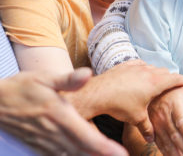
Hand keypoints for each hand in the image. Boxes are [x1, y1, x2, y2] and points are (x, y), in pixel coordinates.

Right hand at [0, 68, 125, 154]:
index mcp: (59, 116)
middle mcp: (53, 133)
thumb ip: (68, 79)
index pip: (86, 136)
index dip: (104, 148)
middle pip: (82, 151)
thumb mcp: (45, 78)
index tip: (121, 153)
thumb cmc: (22, 87)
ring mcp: (44, 143)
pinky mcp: (38, 147)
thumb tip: (88, 74)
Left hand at [87, 60, 182, 140]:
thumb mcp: (136, 119)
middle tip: (172, 86)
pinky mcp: (125, 65)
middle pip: (166, 72)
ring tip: (155, 83)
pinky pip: (139, 64)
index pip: (177, 79)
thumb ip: (147, 128)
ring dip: (156, 74)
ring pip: (153, 67)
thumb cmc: (119, 105)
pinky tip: (140, 74)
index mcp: (156, 83)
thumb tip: (151, 139)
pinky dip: (143, 68)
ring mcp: (136, 66)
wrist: (97, 94)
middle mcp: (148, 71)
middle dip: (170, 79)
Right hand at [147, 84, 182, 155]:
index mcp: (174, 105)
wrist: (150, 93)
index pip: (181, 120)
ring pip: (167, 142)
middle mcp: (164, 116)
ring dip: (177, 153)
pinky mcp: (153, 132)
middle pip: (175, 135)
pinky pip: (161, 144)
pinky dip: (168, 153)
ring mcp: (157, 125)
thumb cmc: (172, 91)